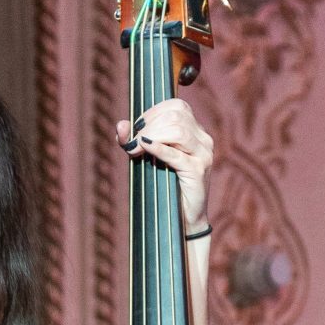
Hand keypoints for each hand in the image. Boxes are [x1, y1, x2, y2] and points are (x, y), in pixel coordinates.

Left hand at [116, 98, 213, 236]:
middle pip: (175, 115)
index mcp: (195, 131)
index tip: (136, 129)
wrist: (184, 218)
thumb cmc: (165, 186)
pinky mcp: (198, 171)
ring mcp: (203, 154)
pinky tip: (144, 147)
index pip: (176, 106)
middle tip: (133, 142)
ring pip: (178, 130)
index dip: (152, 112)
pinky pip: (176, 154)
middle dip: (148, 125)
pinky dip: (158, 148)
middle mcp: (203, 139)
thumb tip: (120, 125)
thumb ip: (133, 140)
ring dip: (151, 135)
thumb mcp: (147, 158)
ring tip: (136, 149)